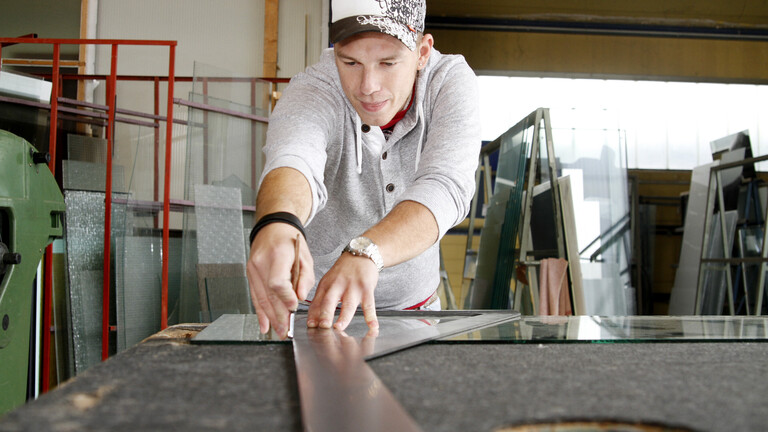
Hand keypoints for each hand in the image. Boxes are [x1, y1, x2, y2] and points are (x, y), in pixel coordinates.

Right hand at [246, 223, 313, 338]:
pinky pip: (255, 296)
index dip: (285, 298)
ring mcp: (252, 269)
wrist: (272, 228)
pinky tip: (264, 324)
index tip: (293, 308)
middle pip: (268, 294)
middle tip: (286, 330)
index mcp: (277, 256)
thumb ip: (305, 278)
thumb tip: (300, 297)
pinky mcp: (250, 274)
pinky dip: (260, 312)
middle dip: (278, 315)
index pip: (277, 282)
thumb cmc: (290, 241)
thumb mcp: (305, 256)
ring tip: (278, 331)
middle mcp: (261, 263)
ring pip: (260, 298)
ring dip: (270, 317)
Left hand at [307, 252, 378, 331]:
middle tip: (323, 326)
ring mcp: (353, 287)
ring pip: (348, 304)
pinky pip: (369, 305)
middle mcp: (338, 285)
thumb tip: (313, 321)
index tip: (311, 326)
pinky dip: (371, 317)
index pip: (317, 301)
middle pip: (329, 301)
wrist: (360, 255)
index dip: (313, 314)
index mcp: (326, 285)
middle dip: (325, 314)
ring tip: (339, 328)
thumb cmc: (343, 272)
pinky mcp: (366, 288)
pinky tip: (373, 327)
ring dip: (344, 317)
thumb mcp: (328, 282)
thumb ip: (321, 300)